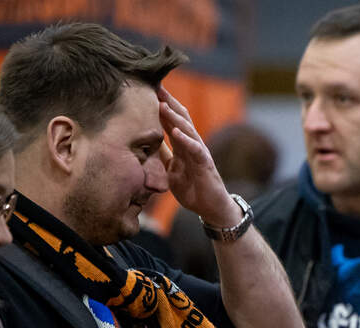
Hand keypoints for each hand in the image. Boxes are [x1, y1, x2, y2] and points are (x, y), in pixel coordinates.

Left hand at [157, 86, 239, 223]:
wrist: (212, 207)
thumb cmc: (193, 188)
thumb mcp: (171, 169)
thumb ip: (163, 154)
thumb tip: (146, 142)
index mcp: (183, 145)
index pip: (171, 121)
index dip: (160, 106)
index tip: (147, 91)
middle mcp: (192, 144)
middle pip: (181, 118)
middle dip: (168, 103)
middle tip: (155, 87)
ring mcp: (200, 153)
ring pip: (188, 130)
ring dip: (174, 117)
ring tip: (162, 104)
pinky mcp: (205, 165)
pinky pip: (196, 149)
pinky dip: (186, 139)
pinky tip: (176, 131)